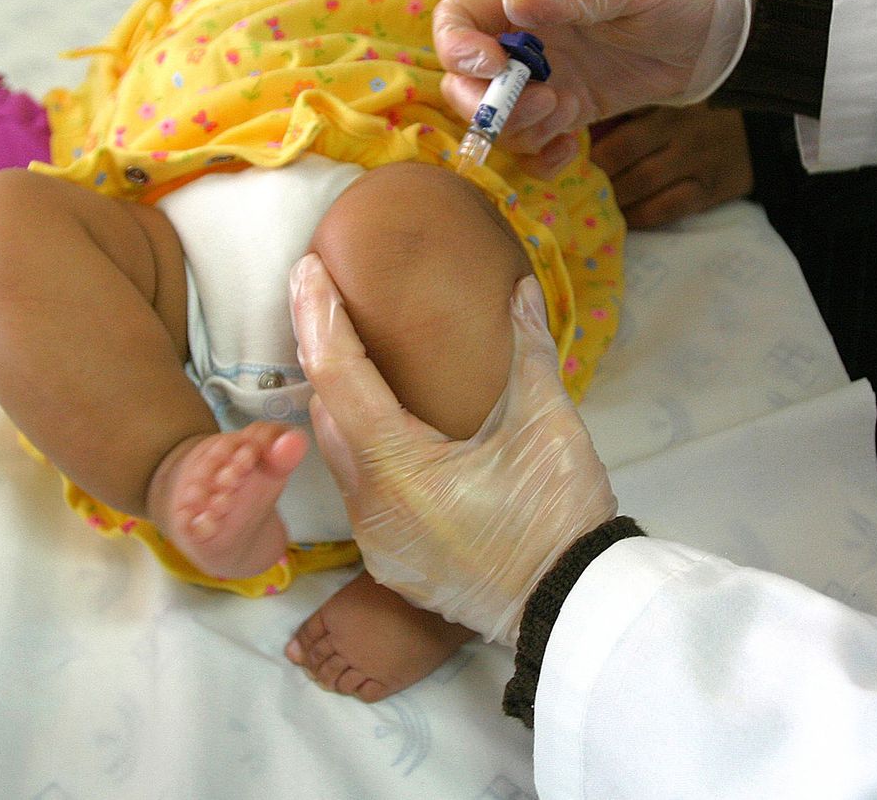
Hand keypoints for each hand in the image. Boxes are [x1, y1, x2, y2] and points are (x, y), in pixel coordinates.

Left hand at [290, 253, 616, 645]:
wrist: (570, 607)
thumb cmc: (558, 515)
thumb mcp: (549, 424)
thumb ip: (529, 350)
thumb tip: (518, 290)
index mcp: (399, 465)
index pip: (339, 374)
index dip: (318, 316)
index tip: (306, 269)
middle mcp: (369, 504)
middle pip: (327, 414)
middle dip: (325, 356)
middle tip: (329, 301)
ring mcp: (375, 540)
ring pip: (341, 457)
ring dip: (346, 409)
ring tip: (363, 361)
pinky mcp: (390, 562)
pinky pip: (363, 494)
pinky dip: (369, 454)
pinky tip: (396, 436)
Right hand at [433, 0, 765, 175]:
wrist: (717, 28)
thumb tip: (515, 1)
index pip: (456, 21)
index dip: (456, 47)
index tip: (494, 64)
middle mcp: (524, 41)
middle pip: (463, 80)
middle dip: (484, 103)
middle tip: (538, 103)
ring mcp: (545, 81)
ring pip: (496, 121)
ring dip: (519, 130)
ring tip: (566, 113)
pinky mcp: (570, 114)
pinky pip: (533, 147)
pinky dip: (541, 158)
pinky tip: (573, 147)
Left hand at [591, 105, 753, 227]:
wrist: (758, 138)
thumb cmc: (701, 118)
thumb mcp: (672, 102)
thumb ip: (632, 112)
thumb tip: (581, 132)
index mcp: (668, 103)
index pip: (620, 116)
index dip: (590, 136)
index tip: (566, 148)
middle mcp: (681, 130)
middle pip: (626, 151)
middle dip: (596, 169)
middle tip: (575, 181)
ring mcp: (696, 162)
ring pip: (643, 182)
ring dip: (613, 195)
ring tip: (594, 201)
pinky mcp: (708, 191)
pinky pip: (666, 208)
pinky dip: (639, 216)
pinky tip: (622, 218)